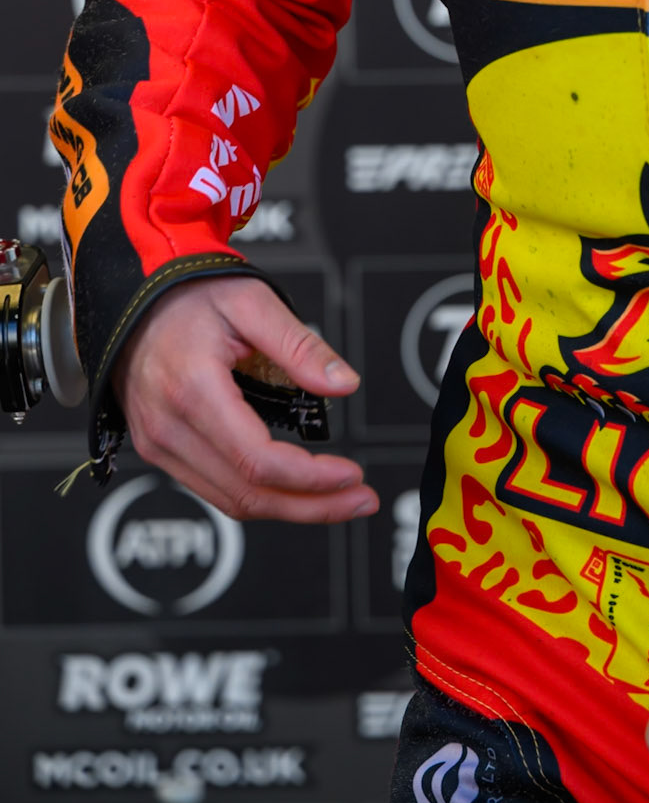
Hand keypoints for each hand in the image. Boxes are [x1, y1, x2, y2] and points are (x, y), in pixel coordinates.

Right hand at [114, 276, 378, 523]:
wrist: (135, 297)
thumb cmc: (191, 294)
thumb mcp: (252, 302)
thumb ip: (300, 345)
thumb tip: (344, 382)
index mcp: (193, 389)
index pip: (257, 461)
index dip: (310, 478)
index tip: (351, 475)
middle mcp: (168, 427)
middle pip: (246, 494)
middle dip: (310, 505)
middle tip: (359, 500)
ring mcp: (158, 444)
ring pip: (229, 501)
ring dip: (288, 508)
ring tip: (337, 499)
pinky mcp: (158, 449)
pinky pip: (212, 488)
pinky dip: (258, 495)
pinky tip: (293, 487)